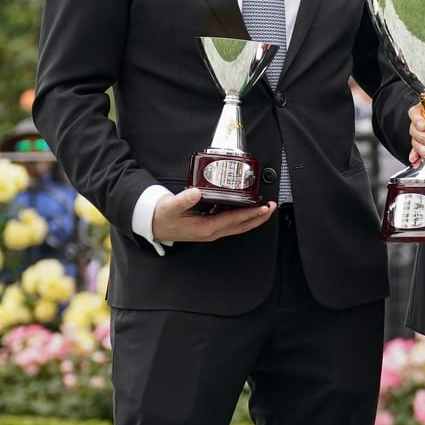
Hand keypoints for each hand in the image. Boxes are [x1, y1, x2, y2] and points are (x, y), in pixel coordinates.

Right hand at [151, 186, 272, 241]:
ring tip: (264, 207)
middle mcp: (211, 232)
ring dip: (252, 217)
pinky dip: (240, 216)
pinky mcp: (209, 228)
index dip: (250, 214)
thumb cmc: (162, 216)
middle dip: (259, 218)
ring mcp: (211, 231)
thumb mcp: (170, 207)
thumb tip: (196, 192)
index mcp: (205, 228)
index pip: (233, 220)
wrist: (153, 225)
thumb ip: (183, 200)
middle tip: (271, 207)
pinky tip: (244, 207)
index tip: (263, 208)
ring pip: (237, 225)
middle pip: (241, 226)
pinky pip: (230, 222)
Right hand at [407, 104, 424, 165]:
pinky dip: (416, 157)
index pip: (415, 113)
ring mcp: (419, 135)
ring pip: (415, 141)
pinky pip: (415, 151)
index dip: (417, 119)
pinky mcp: (421, 145)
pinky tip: (416, 161)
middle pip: (414, 129)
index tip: (423, 126)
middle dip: (422, 137)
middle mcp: (420, 123)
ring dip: (420, 148)